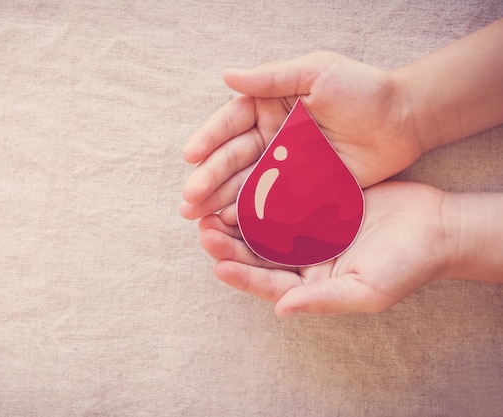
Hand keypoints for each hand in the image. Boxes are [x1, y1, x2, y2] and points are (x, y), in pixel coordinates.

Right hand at [181, 51, 421, 219]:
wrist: (404, 119)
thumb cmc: (361, 89)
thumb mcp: (316, 73)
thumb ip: (271, 78)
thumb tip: (226, 75)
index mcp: (268, 105)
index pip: (230, 123)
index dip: (209, 139)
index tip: (190, 156)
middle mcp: (270, 136)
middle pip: (231, 159)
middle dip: (208, 179)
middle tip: (189, 199)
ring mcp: (283, 165)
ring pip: (245, 184)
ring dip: (220, 201)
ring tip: (199, 217)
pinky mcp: (300, 189)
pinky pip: (270, 203)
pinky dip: (250, 214)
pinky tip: (232, 225)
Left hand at [197, 181, 449, 314]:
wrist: (436, 226)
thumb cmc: (406, 265)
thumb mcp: (367, 290)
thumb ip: (323, 300)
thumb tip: (280, 310)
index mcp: (311, 284)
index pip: (268, 284)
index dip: (243, 276)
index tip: (217, 266)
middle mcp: (304, 258)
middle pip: (258, 255)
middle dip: (230, 246)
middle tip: (204, 232)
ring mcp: (308, 230)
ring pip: (264, 226)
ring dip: (238, 219)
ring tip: (212, 209)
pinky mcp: (316, 202)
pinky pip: (283, 199)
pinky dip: (263, 193)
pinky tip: (244, 182)